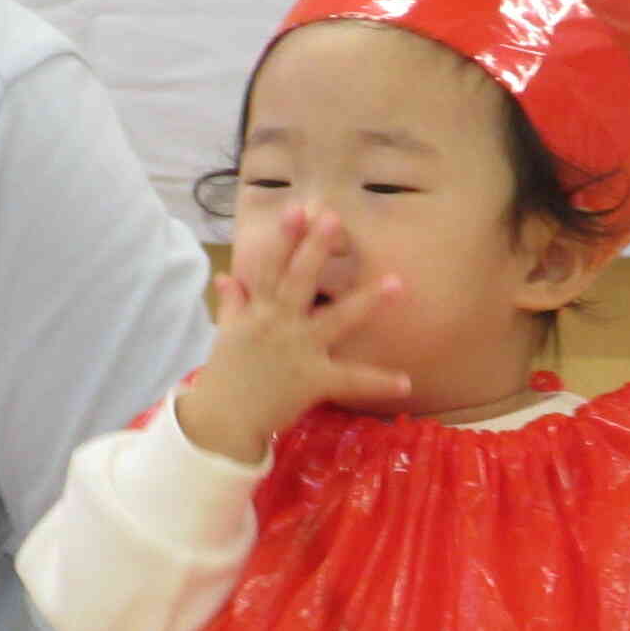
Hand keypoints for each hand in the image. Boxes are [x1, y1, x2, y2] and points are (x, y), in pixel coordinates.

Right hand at [179, 205, 410, 461]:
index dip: (284, 238)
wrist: (222, 421)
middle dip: (315, 249)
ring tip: (397, 283)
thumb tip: (226, 275)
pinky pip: (349, 380)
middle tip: (334, 218)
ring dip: (367, 301)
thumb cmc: (226, 375)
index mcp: (259, 311)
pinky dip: (378, 382)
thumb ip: (233, 304)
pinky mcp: (312, 380)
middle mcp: (278, 324)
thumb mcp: (226, 334)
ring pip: (336, 320)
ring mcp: (298, 350)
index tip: (297, 209)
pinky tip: (406, 381)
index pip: (271, 266)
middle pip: (299, 280)